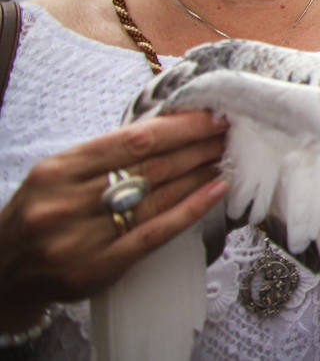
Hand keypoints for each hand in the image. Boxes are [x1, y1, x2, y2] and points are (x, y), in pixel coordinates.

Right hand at [0, 112, 227, 326]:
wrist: (4, 268)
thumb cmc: (43, 210)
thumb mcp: (60, 173)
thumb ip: (105, 155)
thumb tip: (170, 128)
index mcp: (59, 170)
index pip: (133, 140)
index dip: (179, 126)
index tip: (212, 115)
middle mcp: (69, 202)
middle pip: (151, 167)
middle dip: (198, 146)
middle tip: (231, 132)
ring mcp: (83, 238)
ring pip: (158, 197)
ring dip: (200, 173)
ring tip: (228, 155)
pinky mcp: (99, 267)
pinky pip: (155, 233)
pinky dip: (191, 209)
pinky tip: (217, 190)